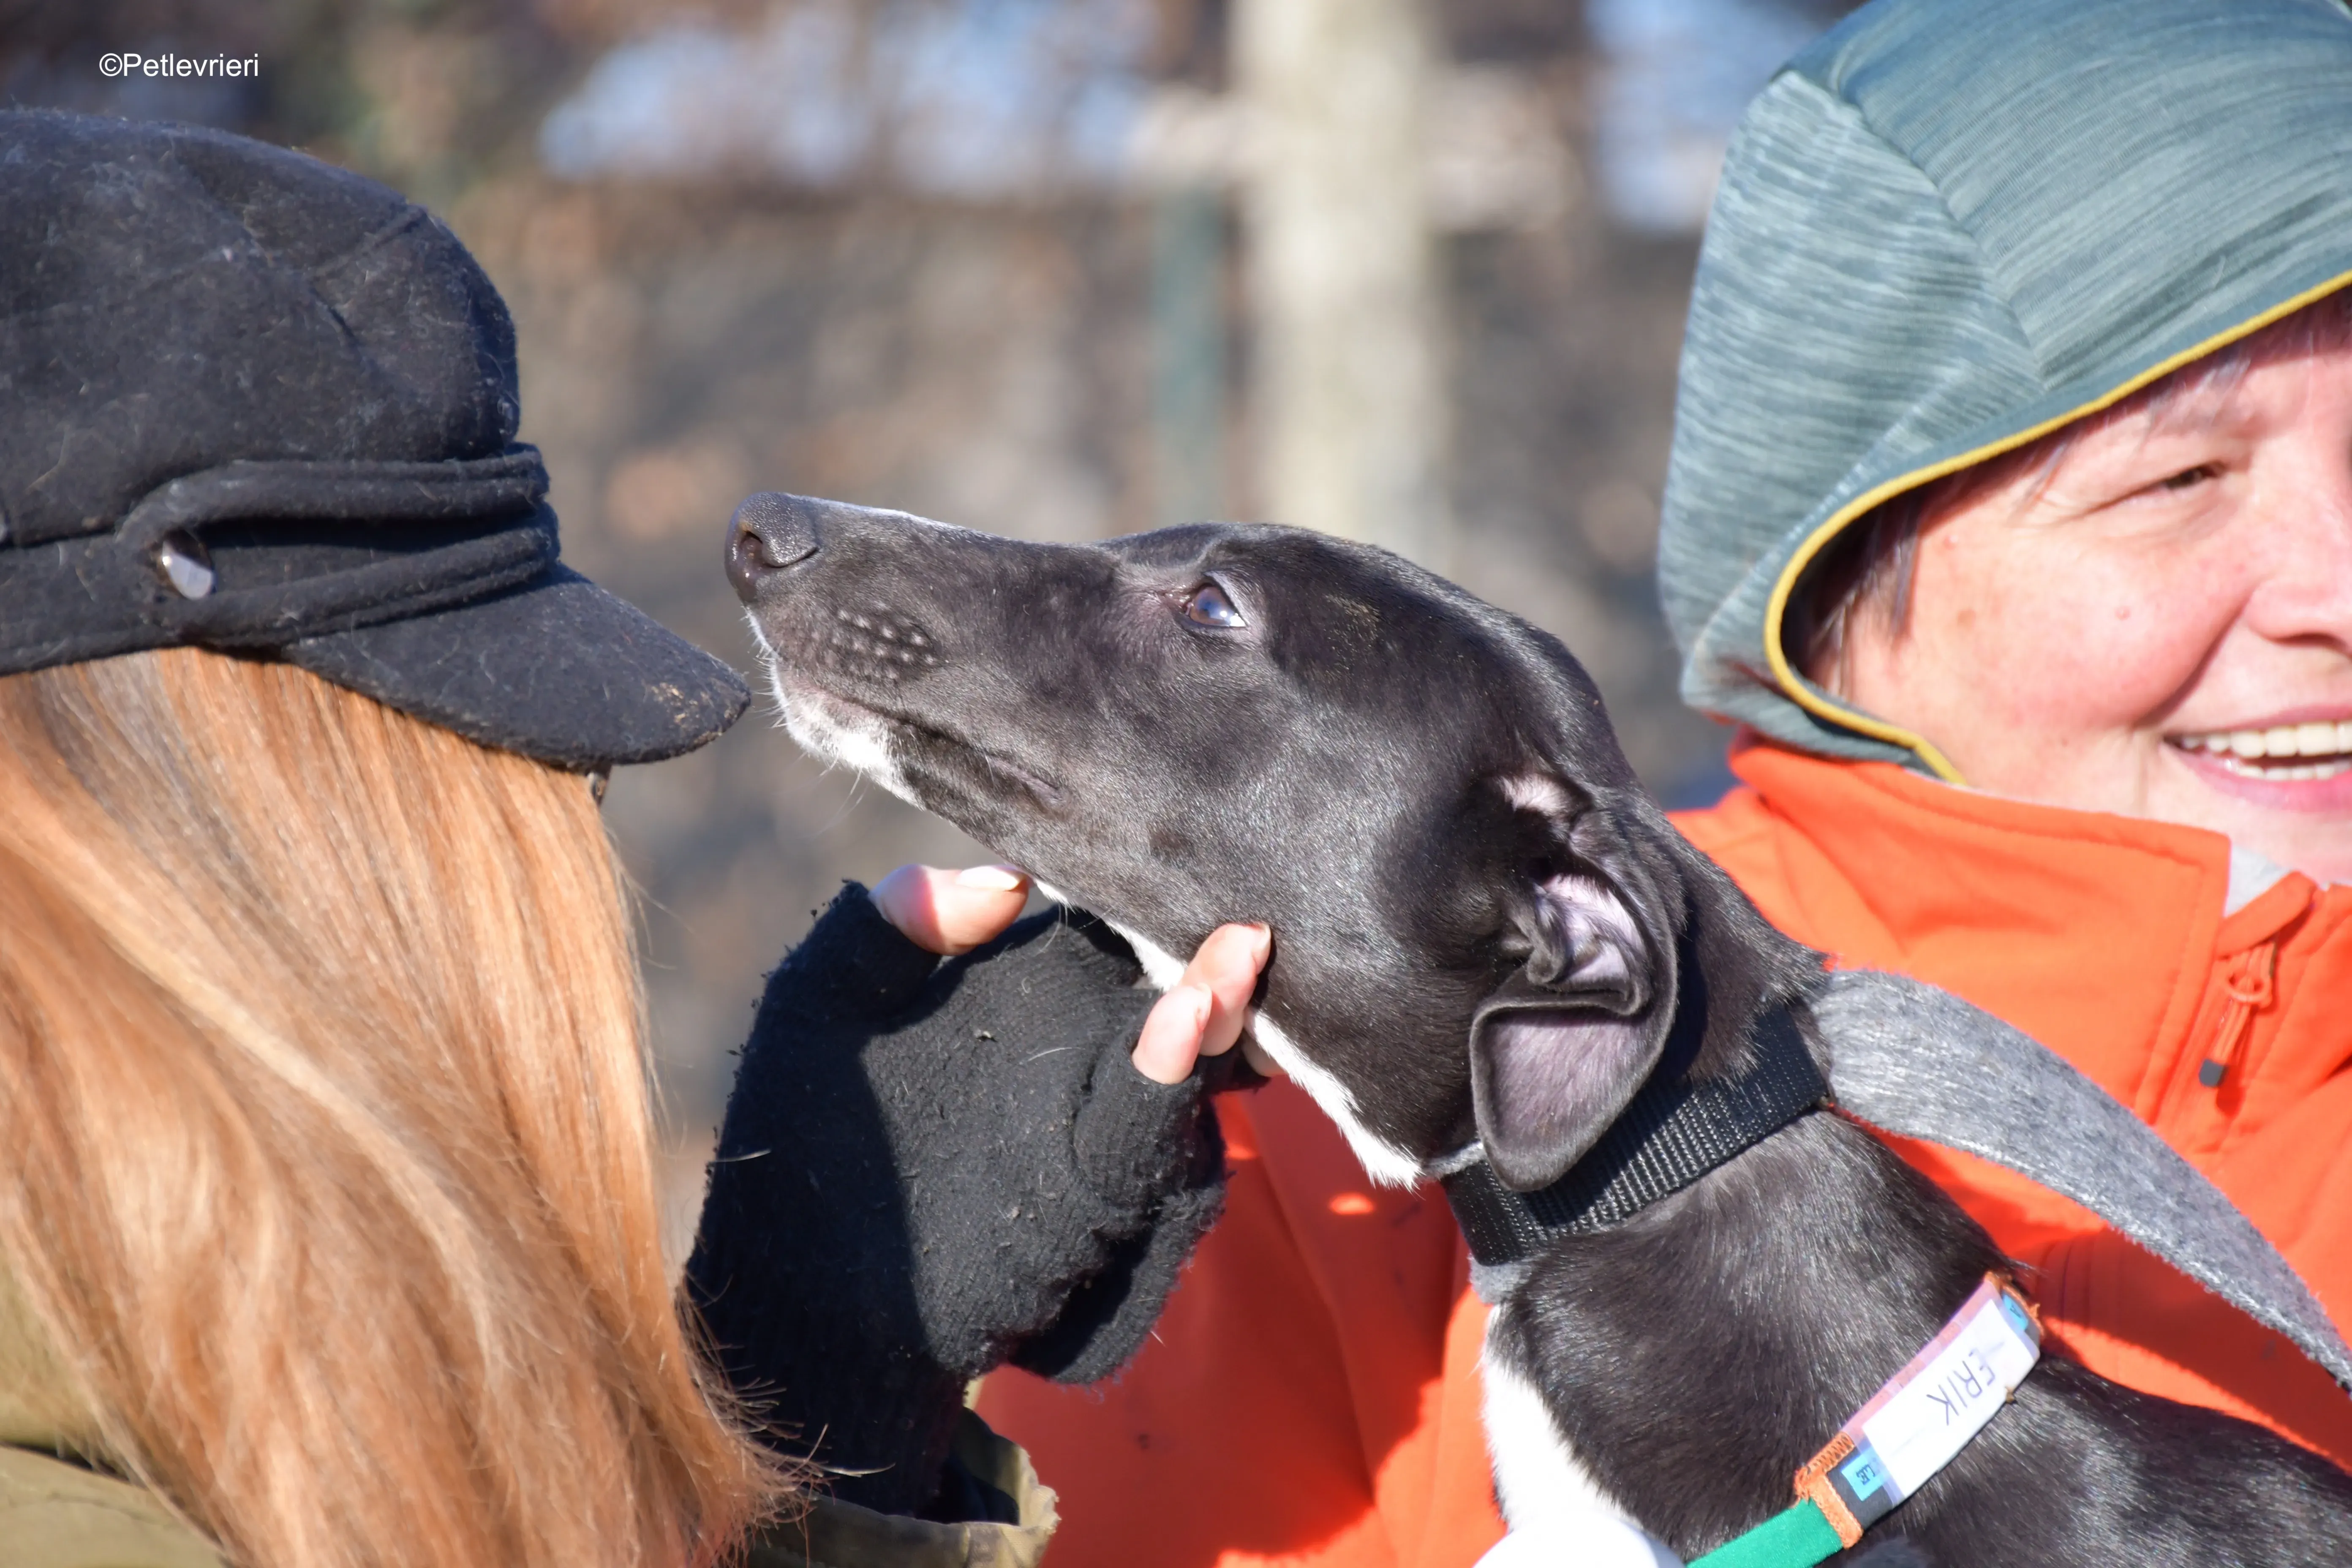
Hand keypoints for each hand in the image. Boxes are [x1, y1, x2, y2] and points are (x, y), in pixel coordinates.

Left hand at [688, 878, 1269, 1516]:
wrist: (793, 1275)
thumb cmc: (803, 1124)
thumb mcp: (825, 996)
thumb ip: (900, 918)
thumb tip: (1012, 878)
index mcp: (1026, 995)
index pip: (1108, 928)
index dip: (1147, 891)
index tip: (1180, 844)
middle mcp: (1078, 1055)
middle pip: (1168, 983)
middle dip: (1212, 947)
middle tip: (1243, 900)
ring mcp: (1094, 1124)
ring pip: (1184, 1054)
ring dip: (1216, 1005)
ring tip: (1236, 951)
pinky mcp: (1094, 1193)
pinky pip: (1142, 1127)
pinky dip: (1168, 1075)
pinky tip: (1184, 1018)